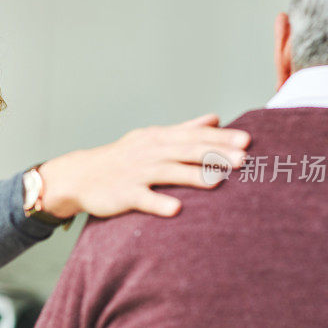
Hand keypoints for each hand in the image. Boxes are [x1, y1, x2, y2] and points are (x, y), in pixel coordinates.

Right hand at [37, 114, 249, 217]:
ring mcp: (135, 172)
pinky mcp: (123, 193)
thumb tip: (215, 119)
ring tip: (218, 181)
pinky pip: (142, 198)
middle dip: (214, 155)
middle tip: (243, 160)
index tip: (247, 141)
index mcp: (158, 138)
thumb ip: (184, 130)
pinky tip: (177, 208)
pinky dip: (158, 202)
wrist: (81, 176)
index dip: (220, 139)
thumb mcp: (151, 139)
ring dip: (193, 176)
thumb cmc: (123, 158)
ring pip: (168, 172)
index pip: (194, 135)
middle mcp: (149, 152)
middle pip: (185, 151)